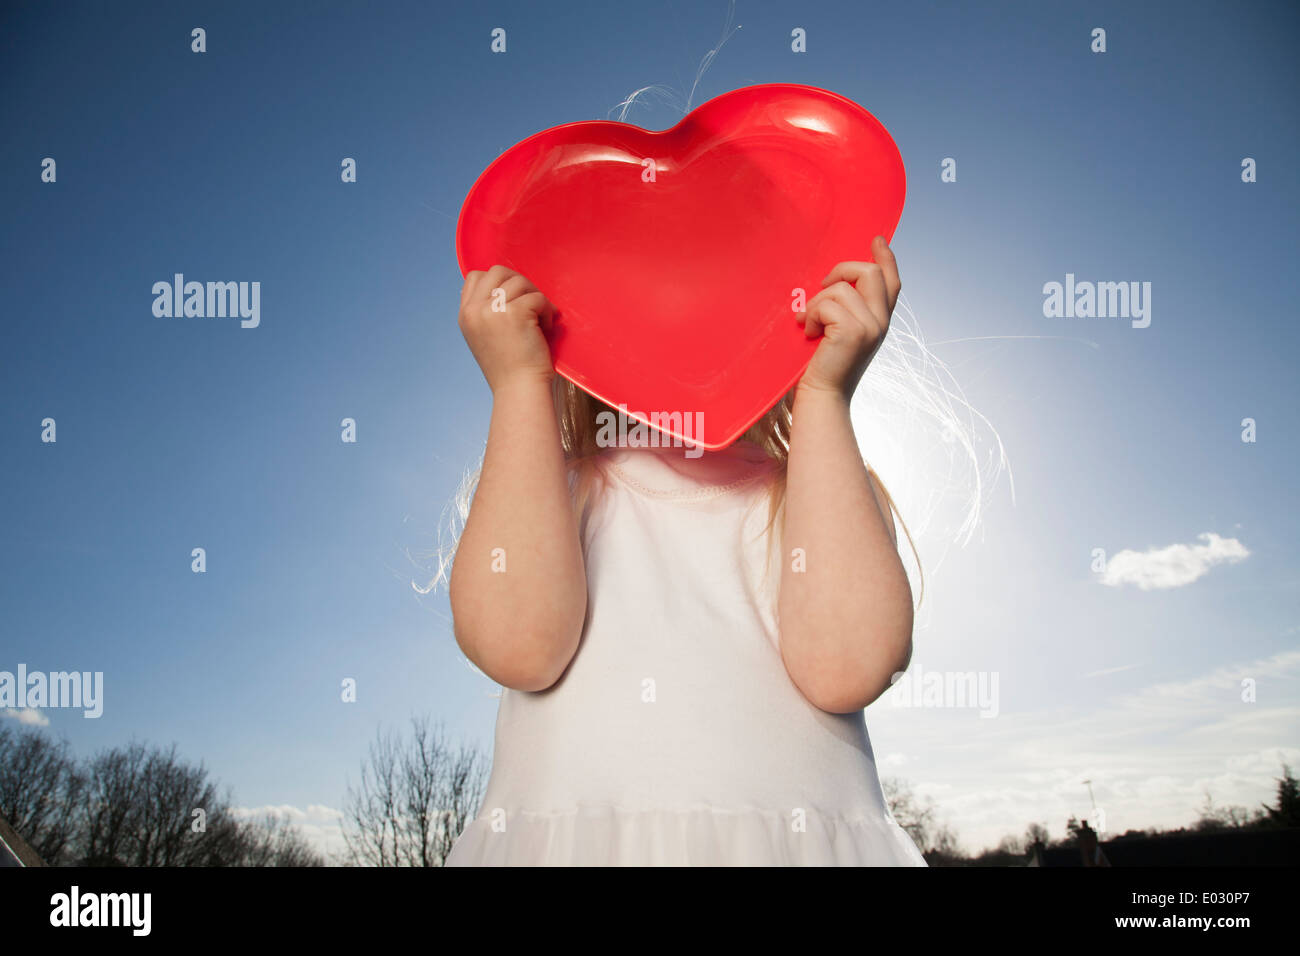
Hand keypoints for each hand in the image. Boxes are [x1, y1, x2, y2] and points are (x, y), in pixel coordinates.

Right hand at [458, 264, 556, 391]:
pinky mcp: (514, 313)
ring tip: (541, 320)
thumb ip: (487, 312)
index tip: (514, 300)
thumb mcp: (485, 336)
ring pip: (519, 281)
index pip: (475, 277)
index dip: (499, 282)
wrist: (519, 390)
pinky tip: (546, 328)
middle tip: (532, 304)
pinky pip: (537, 297)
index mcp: (465, 315)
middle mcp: (474, 310)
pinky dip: (547, 310)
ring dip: (536, 298)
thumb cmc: (510, 368)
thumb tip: (505, 288)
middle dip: (520, 284)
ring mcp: (492, 310)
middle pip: (498, 271)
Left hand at [796, 235, 899, 400]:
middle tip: (820, 286)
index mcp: (880, 321)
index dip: (886, 258)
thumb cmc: (824, 366)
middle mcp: (881, 322)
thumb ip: (845, 311)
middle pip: (870, 273)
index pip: (891, 283)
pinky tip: (809, 334)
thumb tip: (831, 283)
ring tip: (809, 324)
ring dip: (817, 304)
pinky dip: (811, 316)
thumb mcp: (840, 333)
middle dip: (841, 270)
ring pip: (841, 288)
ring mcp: (871, 327)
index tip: (876, 240)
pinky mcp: (854, 332)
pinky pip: (827, 305)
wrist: (822, 396)